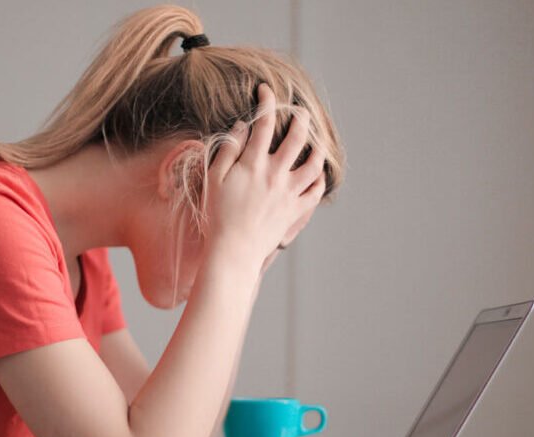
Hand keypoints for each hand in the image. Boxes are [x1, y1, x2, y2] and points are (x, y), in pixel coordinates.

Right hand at [204, 82, 326, 269]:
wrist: (234, 250)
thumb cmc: (218, 215)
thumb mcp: (214, 179)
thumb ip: (229, 150)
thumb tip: (244, 127)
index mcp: (254, 163)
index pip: (264, 123)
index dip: (267, 101)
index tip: (266, 90)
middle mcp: (276, 174)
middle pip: (297, 137)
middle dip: (300, 118)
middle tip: (299, 111)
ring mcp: (289, 192)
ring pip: (314, 163)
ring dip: (317, 147)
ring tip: (315, 140)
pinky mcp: (296, 210)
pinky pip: (316, 191)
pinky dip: (319, 179)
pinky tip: (317, 172)